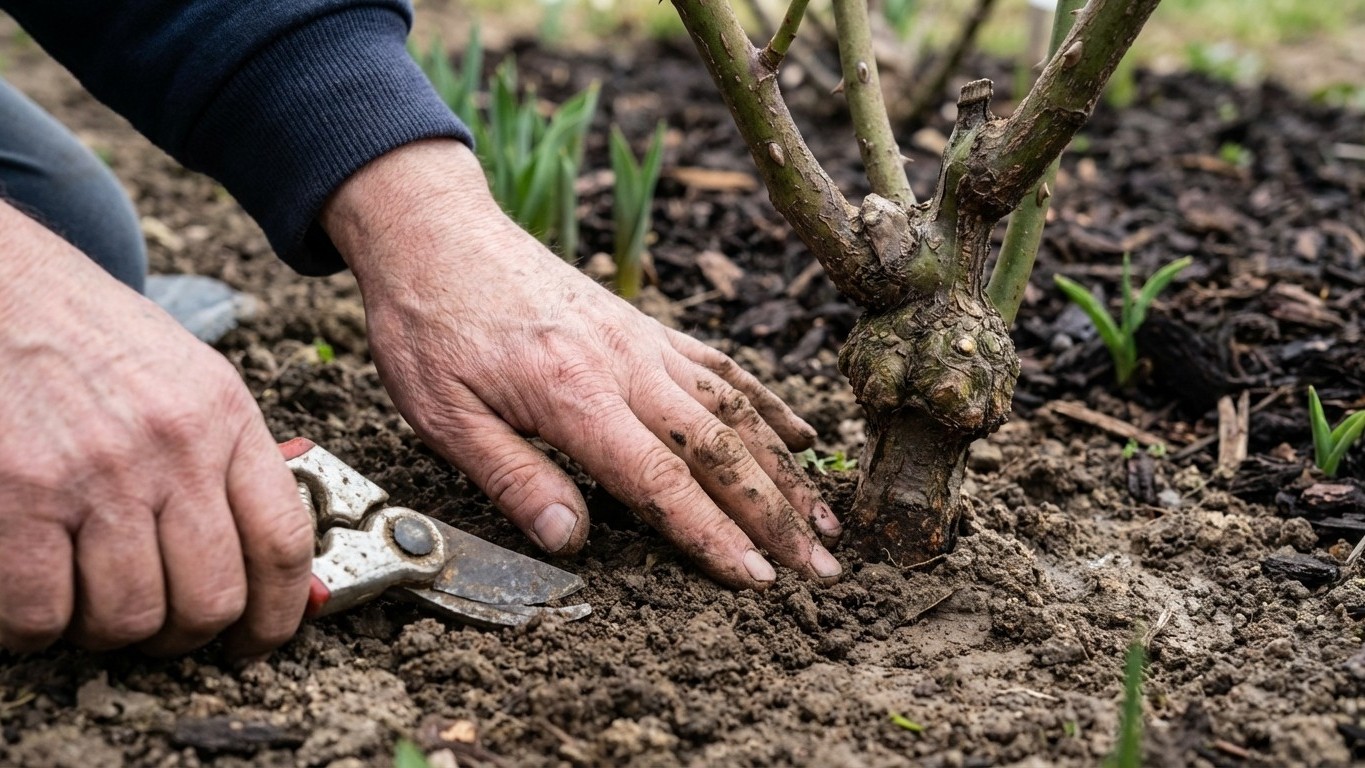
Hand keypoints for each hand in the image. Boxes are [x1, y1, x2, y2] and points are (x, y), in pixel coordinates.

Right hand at [0, 202, 313, 655]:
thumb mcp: (189, 380)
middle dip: (187, 635)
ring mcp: (93, 476)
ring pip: (129, 619)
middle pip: (211, 599)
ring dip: (108, 631)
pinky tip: (32, 596)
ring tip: (89, 602)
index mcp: (223, 418)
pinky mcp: (16, 499)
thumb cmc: (89, 337)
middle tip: (160, 628)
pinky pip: (42, 614)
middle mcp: (169, 449)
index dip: (279, 613)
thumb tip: (273, 564)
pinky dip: (36, 628)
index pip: (283, 543)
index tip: (260, 640)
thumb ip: (231, 463)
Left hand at [323, 140, 842, 588]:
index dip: (715, 535)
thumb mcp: (441, 414)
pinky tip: (800, 436)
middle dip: (777, 514)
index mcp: (575, 395)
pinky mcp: (647, 327)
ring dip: (787, 468)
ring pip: (737, 409)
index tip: (761, 578)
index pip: (662, 479)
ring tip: (828, 518)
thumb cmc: (430, 325)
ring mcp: (645, 342)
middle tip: (823, 568)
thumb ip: (511, 477)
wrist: (436, 231)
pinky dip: (768, 402)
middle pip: (720, 449)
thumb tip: (570, 542)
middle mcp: (627, 366)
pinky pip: (723, 367)